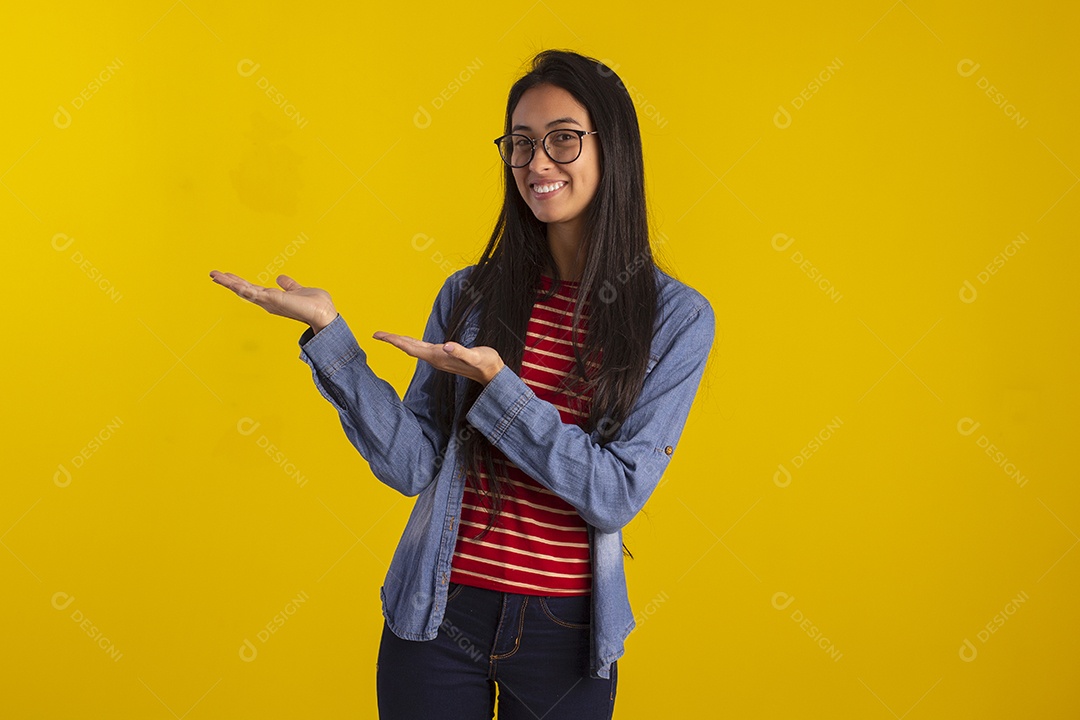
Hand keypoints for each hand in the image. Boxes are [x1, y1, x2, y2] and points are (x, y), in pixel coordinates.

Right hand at [209, 271, 336, 331]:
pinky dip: (239, 286)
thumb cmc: (315, 305)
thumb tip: (280, 278)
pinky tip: (228, 281)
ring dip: (228, 282)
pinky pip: (251, 292)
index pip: (252, 289)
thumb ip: (289, 286)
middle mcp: (268, 301)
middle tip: (213, 274)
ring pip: (243, 290)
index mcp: (273, 298)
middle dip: (228, 282)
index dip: (239, 282)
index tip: (227, 275)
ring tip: (214, 275)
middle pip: (244, 290)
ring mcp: (268, 301)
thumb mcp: (299, 290)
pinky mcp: (271, 300)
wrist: (323, 313)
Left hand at [373, 331, 504, 384]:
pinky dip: (412, 344)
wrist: (492, 375)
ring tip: (389, 337)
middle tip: (377, 334)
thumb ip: (462, 352)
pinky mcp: (443, 357)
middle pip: (409, 348)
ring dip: (401, 342)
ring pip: (414, 349)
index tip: (380, 335)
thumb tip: (448, 346)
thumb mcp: (476, 357)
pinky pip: (422, 349)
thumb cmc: (486, 364)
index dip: (395, 341)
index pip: (411, 347)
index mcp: (439, 357)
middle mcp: (435, 359)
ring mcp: (438, 359)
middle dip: (393, 340)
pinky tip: (410, 342)